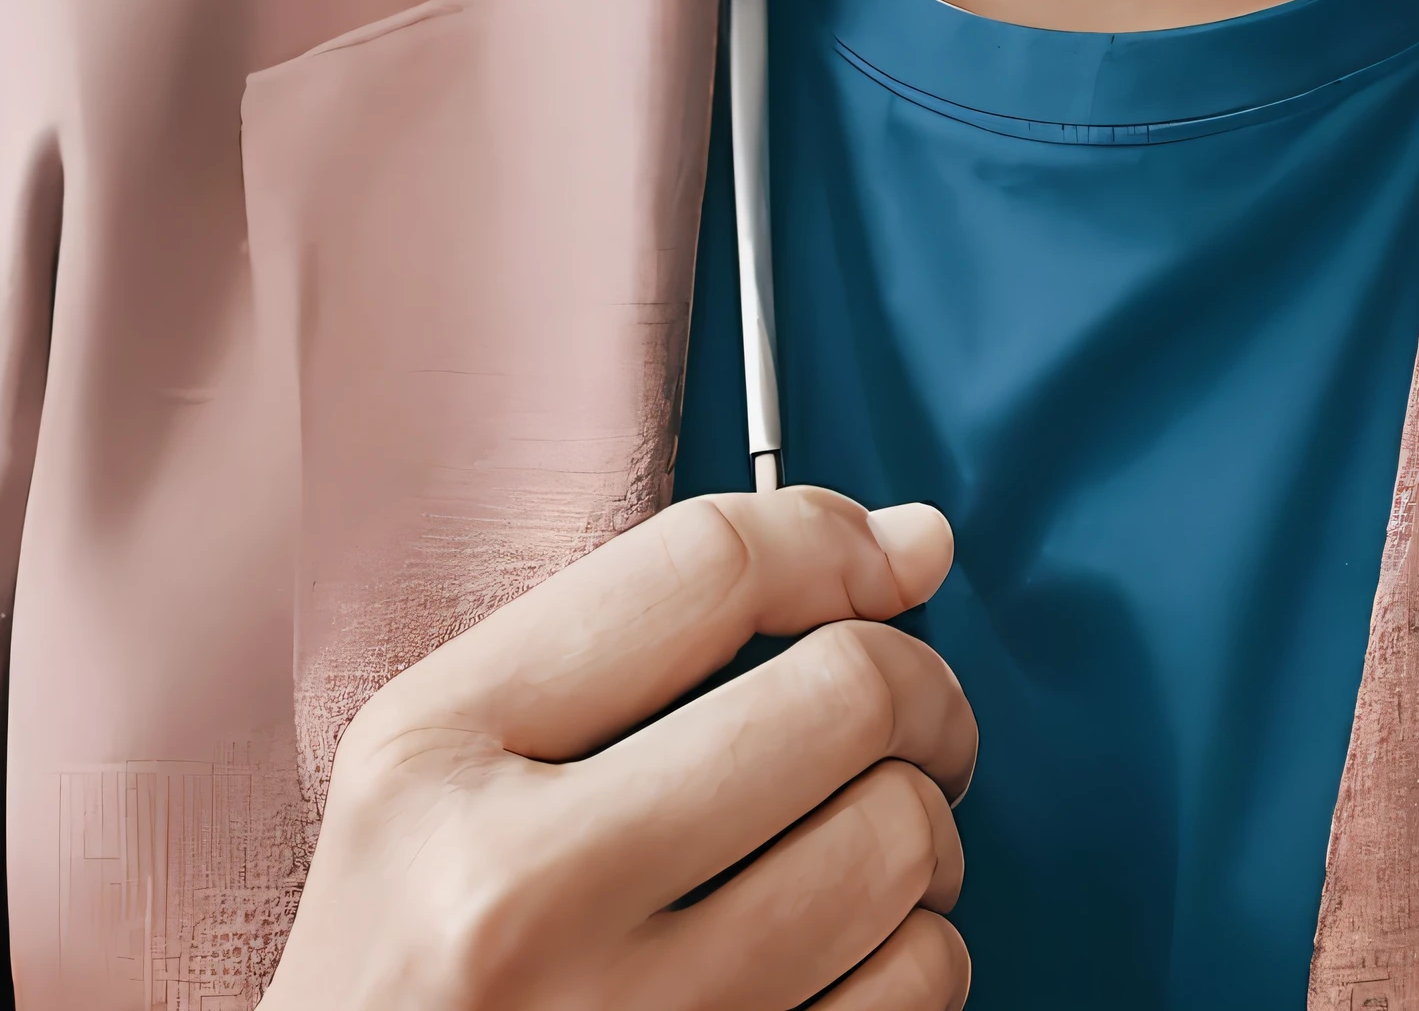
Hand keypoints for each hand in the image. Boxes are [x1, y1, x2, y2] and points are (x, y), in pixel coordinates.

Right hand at [263, 485, 974, 1010]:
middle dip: (918, 687)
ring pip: (900, 841)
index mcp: (434, 761)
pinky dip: (915, 953)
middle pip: (841, 695)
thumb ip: (640, 639)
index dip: (835, 538)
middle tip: (911, 714)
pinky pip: (917, 988)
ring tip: (864, 847)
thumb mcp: (440, 774)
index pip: (704, 569)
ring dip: (919, 828)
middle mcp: (520, 899)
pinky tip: (847, 957)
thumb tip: (910, 545)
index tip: (894, 557)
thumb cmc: (415, 969)